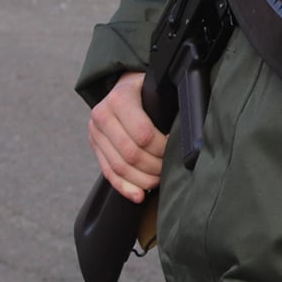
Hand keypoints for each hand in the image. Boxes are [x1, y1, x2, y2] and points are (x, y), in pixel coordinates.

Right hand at [89, 71, 166, 201]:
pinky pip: (108, 172)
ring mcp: (95, 132)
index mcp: (120, 98)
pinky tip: (138, 195)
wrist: (123, 85)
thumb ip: (166, 105)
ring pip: (118, 167)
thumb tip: (186, 131)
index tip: (176, 148)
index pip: (143, 133)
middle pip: (131, 154)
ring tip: (159, 181)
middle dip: (154, 166)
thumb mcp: (157, 87)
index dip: (162, 147)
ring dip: (142, 180)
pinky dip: (124, 187)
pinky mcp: (94, 146)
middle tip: (170, 169)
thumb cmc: (148, 87)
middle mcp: (102, 115)